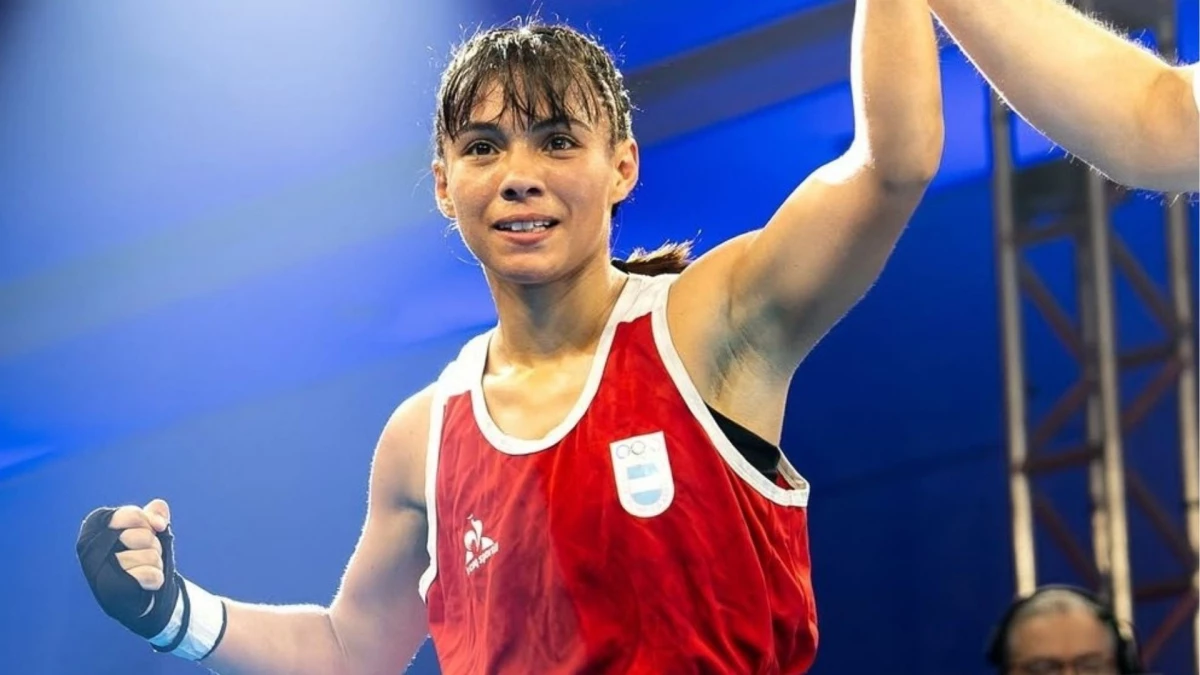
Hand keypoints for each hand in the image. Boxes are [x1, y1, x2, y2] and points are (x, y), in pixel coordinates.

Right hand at [77, 498, 180, 638]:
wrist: (142, 594)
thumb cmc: (142, 556)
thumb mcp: (150, 531)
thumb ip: (154, 514)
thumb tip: (158, 508)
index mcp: (95, 530)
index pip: (130, 515)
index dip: (147, 521)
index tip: (151, 528)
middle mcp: (90, 550)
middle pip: (142, 536)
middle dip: (153, 544)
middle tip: (144, 553)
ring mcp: (99, 572)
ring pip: (148, 556)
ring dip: (155, 562)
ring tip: (144, 568)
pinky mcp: (111, 592)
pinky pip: (150, 575)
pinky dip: (156, 578)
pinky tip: (146, 583)